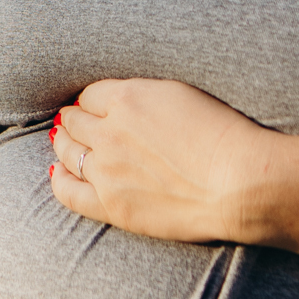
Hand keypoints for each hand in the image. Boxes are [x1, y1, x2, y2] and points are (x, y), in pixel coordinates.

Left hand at [49, 77, 273, 242]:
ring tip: (67, 143)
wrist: (239, 183)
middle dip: (75, 120)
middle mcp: (109, 132)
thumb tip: (119, 102)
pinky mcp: (112, 205)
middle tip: (77, 123)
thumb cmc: (222, 134)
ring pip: (67, 152)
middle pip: (74, 121)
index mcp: (127, 99)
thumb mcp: (180, 93)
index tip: (95, 107)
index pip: (90, 95)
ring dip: (65, 144)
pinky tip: (60, 174)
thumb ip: (143, 96)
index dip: (92, 102)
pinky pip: (68, 191)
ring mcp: (107, 170)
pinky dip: (60, 179)